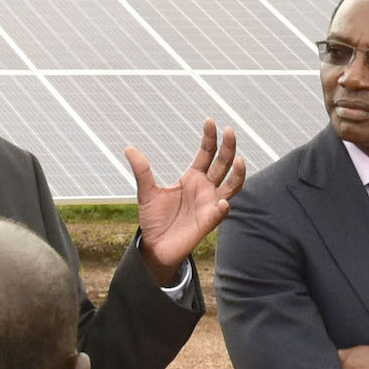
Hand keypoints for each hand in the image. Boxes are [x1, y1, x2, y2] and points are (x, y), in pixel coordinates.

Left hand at [126, 123, 245, 276]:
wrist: (155, 246)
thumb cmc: (154, 219)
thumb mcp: (146, 193)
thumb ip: (142, 171)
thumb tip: (129, 148)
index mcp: (193, 177)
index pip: (207, 153)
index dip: (210, 138)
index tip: (211, 121)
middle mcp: (206, 188)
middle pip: (223, 164)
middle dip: (228, 147)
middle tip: (229, 131)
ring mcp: (210, 204)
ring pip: (232, 185)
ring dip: (238, 174)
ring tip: (240, 160)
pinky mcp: (209, 222)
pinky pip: (221, 212)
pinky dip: (223, 207)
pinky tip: (222, 202)